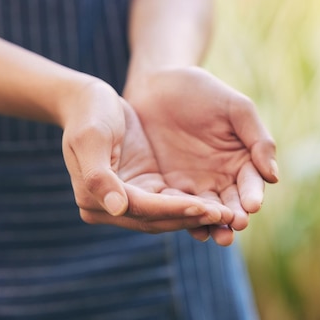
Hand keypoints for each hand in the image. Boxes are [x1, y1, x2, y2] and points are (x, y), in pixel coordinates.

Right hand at [61, 80, 233, 235]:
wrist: (89, 100)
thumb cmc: (88, 114)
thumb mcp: (91, 138)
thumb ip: (99, 176)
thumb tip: (118, 208)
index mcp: (93, 199)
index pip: (140, 209)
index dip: (173, 210)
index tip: (204, 207)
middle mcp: (111, 207)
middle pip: (156, 219)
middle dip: (191, 218)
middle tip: (228, 216)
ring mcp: (128, 199)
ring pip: (167, 215)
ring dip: (197, 216)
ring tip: (231, 215)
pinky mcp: (144, 187)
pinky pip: (171, 201)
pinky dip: (193, 203)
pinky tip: (221, 202)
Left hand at [124, 67, 278, 245]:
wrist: (159, 85)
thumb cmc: (201, 91)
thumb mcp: (234, 108)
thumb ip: (257, 138)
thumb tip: (274, 176)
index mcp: (241, 159)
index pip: (251, 182)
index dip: (252, 194)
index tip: (252, 205)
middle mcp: (220, 178)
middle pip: (231, 203)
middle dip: (234, 216)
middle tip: (236, 225)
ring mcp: (194, 185)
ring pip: (206, 211)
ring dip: (212, 225)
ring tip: (216, 236)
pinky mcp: (168, 187)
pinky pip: (177, 206)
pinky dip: (183, 217)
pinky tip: (188, 227)